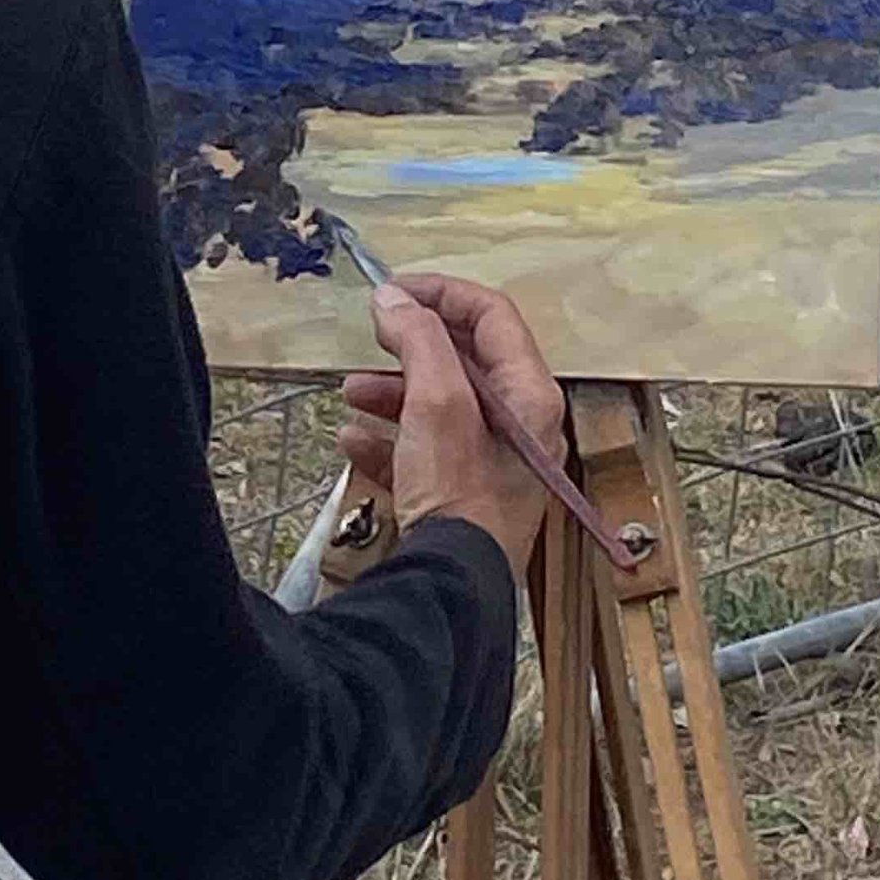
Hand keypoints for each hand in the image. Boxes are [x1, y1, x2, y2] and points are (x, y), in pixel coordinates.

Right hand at [338, 272, 567, 582]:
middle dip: (410, 344)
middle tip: (373, 335)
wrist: (451, 588)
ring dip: (390, 391)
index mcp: (529, 394)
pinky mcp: (463, 497)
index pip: (492, 315)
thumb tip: (393, 297)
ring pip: (438, 406)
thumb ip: (418, 340)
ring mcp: (492, 464)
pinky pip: (424, 453)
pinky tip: (354, 442)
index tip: (394, 291)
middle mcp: (519, 425)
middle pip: (464, 360)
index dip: (442, 293)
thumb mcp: (436, 401)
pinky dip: (388, 439)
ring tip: (350, 393)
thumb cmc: (457, 493)